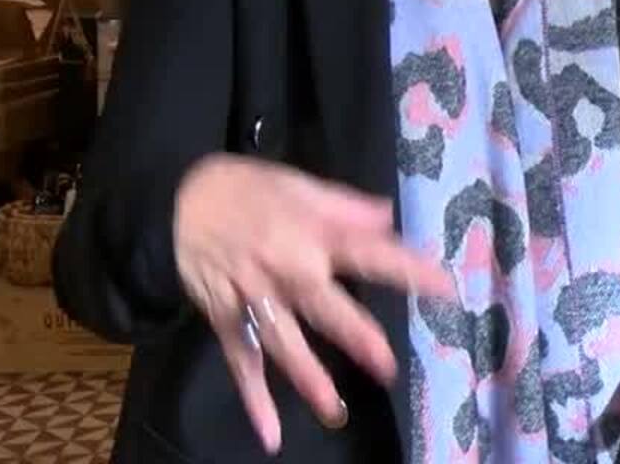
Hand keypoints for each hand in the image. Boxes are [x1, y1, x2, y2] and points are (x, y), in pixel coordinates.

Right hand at [174, 153, 453, 453]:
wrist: (175, 203)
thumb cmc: (245, 190)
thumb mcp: (298, 184)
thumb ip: (344, 205)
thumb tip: (387, 215)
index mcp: (310, 235)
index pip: (367, 253)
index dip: (406, 269)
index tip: (444, 287)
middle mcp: (286, 273)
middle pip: (324, 307)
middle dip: (354, 336)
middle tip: (386, 365)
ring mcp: (255, 301)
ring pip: (283, 344)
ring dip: (307, 378)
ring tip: (334, 409)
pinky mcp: (228, 321)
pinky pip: (242, 363)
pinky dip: (254, 400)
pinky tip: (270, 435)